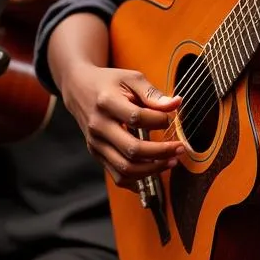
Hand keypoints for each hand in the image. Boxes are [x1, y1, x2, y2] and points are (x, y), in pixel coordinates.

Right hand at [61, 62, 183, 187]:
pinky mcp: (96, 154)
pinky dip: (137, 180)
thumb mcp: (131, 78)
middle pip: (132, 149)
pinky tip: (153, 173)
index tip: (170, 119)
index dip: (159, 121)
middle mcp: (98, 126)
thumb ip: (152, 93)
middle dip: (161, 152)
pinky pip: (118, 176)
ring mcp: (96, 143)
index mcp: (107, 102)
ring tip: (171, 161)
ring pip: (125, 168)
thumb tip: (175, 104)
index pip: (137, 118)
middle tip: (180, 148)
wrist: (79, 88)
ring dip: (153, 170)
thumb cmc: (109, 82)